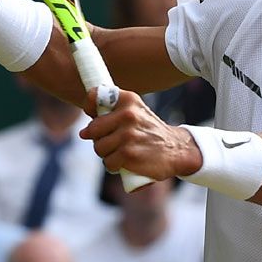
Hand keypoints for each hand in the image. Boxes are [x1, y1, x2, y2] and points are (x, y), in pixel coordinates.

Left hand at [80, 88, 201, 180]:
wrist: (177, 149)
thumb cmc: (150, 131)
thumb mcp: (137, 112)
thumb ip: (113, 113)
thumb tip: (84, 132)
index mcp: (128, 100)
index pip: (94, 96)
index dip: (90, 108)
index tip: (95, 116)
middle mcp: (128, 115)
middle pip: (92, 129)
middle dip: (98, 138)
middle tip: (112, 141)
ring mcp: (128, 135)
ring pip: (99, 148)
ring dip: (106, 154)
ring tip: (121, 152)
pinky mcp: (128, 154)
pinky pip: (108, 162)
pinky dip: (114, 166)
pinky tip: (125, 163)